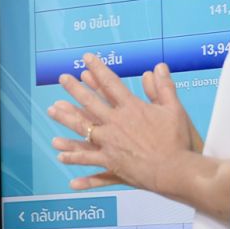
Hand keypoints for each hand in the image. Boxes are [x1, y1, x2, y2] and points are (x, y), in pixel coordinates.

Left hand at [46, 59, 197, 193]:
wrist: (175, 170)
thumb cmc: (177, 140)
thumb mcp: (174, 109)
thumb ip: (163, 87)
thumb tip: (158, 66)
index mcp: (131, 108)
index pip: (110, 84)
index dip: (97, 69)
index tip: (86, 58)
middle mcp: (116, 123)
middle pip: (90, 102)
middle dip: (75, 89)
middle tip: (62, 78)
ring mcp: (110, 143)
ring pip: (82, 128)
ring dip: (66, 118)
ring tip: (52, 110)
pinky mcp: (110, 162)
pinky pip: (88, 159)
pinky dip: (74, 158)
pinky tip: (60, 156)